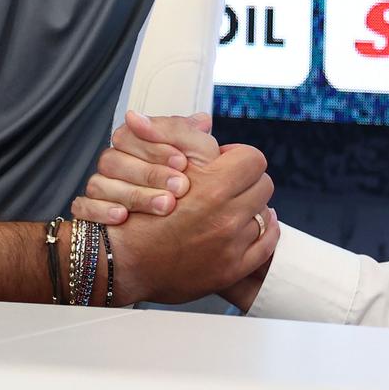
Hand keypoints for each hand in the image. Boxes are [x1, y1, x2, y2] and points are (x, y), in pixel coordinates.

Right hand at [73, 110, 221, 222]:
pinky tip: (122, 216)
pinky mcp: (91, 211)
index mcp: (136, 143)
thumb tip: (140, 116)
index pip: (128, 136)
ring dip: (134, 195)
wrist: (197, 222)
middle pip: (113, 160)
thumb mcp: (198, 152)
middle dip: (149, 174)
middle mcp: (115, 163)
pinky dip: (101, 211)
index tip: (181, 162)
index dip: (154, 149)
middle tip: (179, 187)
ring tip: (164, 205)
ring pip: (99, 184)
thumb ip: (177, 129)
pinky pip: (84, 208)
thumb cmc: (196, 181)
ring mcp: (101, 187)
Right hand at [102, 143, 278, 305]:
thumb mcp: (156, 165)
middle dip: (246, 181)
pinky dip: (264, 232)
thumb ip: (183, 137)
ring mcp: (231, 246)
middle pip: (263, 185)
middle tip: (229, 185)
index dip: (238, 157)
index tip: (227, 162)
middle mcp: (226, 217)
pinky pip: (267, 245)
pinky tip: (249, 226)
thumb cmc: (136, 215)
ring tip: (231, 208)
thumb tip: (203, 120)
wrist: (121, 262)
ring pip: (264, 214)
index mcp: (213, 187)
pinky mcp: (232, 269)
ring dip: (249, 208)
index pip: (253, 159)